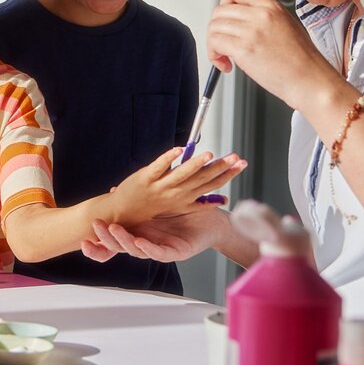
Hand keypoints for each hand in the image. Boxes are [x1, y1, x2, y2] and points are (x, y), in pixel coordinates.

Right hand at [82, 206, 232, 262]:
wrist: (209, 219)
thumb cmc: (182, 212)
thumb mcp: (154, 204)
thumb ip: (135, 200)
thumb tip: (115, 191)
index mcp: (137, 233)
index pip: (112, 243)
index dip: (97, 245)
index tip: (83, 240)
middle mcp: (145, 244)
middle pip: (119, 246)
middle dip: (105, 238)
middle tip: (95, 227)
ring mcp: (159, 250)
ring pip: (136, 250)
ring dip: (123, 241)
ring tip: (114, 229)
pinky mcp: (175, 253)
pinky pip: (159, 253)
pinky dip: (148, 248)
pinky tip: (140, 241)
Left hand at [111, 147, 247, 221]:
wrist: (121, 215)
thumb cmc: (151, 210)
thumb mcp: (181, 209)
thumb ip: (200, 203)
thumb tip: (222, 200)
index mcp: (186, 199)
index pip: (212, 185)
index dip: (228, 174)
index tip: (242, 164)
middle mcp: (176, 194)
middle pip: (202, 178)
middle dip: (221, 167)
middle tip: (236, 157)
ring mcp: (161, 187)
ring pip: (182, 174)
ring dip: (196, 164)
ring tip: (209, 155)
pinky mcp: (145, 179)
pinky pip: (159, 167)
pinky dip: (169, 158)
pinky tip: (179, 149)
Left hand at [207, 0, 338, 107]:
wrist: (310, 80)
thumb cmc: (301, 60)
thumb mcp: (286, 25)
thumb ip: (262, 16)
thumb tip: (239, 17)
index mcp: (271, 6)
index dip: (225, 1)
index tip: (227, 15)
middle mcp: (261, 15)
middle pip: (219, 10)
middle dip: (217, 28)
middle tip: (225, 42)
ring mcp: (252, 31)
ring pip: (213, 27)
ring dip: (214, 44)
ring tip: (226, 56)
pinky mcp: (244, 49)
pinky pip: (215, 43)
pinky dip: (214, 55)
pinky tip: (226, 64)